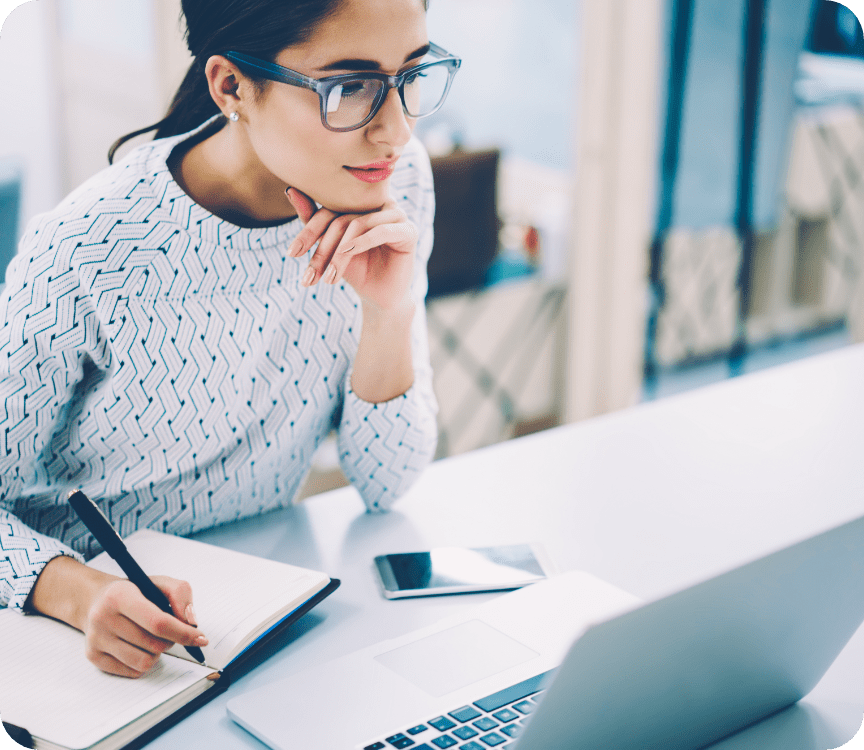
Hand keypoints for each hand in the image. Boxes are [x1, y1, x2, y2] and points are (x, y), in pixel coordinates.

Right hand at [81, 574, 207, 677]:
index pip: (158, 622)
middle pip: (154, 644)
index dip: (183, 633)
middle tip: (168, 630)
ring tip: (152, 638)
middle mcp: (103, 618)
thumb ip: (181, 594)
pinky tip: (139, 647)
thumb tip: (190, 622)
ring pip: (144, 662)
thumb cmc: (134, 591)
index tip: (201, 638)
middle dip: (171, 640)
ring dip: (158, 653)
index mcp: (120, 596)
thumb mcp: (159, 582)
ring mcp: (96, 639)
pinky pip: (132, 672)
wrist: (96, 599)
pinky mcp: (93, 656)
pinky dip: (144, 662)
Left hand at [285, 187, 418, 311]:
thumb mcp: (330, 247)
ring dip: (339, 253)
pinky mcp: (408, 230)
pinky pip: (381, 231)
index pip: (329, 210)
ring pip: (357, 225)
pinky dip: (362, 243)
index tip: (291, 254)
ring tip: (329, 277)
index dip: (309, 232)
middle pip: (341, 219)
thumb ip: (313, 220)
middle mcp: (379, 203)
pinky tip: (348, 255)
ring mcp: (396, 214)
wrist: (379, 297)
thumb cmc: (355, 269)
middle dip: (323, 249)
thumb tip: (290, 190)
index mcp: (361, 201)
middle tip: (310, 275)